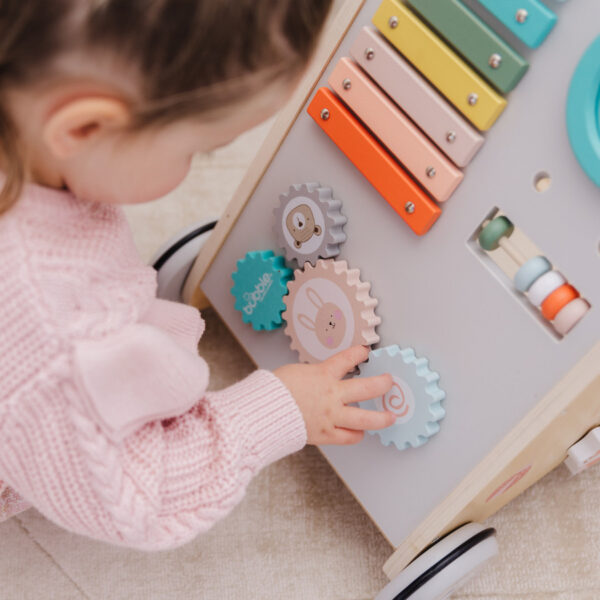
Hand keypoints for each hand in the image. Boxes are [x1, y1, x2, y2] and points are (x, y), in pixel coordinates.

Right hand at [274, 345, 394, 444]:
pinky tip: (360, 432)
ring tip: (390, 417)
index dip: (358, 353)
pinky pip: (348, 437)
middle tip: (388, 382)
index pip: (347, 359)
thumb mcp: (296, 373)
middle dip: (382, 384)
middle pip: (367, 388)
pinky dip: (356, 435)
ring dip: (381, 418)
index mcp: (323, 375)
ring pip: (365, 419)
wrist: (264, 411)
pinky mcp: (326, 434)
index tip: (364, 351)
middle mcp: (332, 395)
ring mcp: (331, 416)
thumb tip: (319, 379)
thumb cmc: (274, 391)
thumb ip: (313, 376)